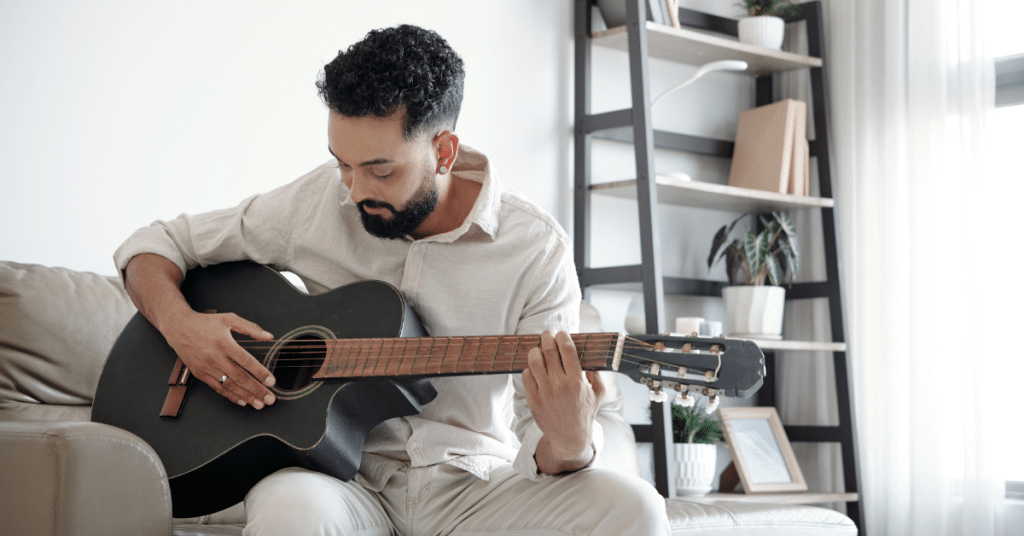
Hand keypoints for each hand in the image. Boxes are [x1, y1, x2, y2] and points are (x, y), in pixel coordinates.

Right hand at [163, 310, 276, 409]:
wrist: (178, 327)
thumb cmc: (205, 322)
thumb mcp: (229, 318)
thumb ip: (251, 328)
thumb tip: (269, 337)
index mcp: (224, 343)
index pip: (246, 361)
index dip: (260, 373)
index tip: (271, 382)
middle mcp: (215, 357)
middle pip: (240, 377)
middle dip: (257, 390)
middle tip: (270, 399)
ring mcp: (207, 367)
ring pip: (229, 386)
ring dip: (246, 396)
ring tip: (259, 404)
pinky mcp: (200, 374)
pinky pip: (218, 388)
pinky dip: (231, 396)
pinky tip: (242, 401)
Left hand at [522, 329, 605, 473]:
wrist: (569, 437)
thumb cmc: (584, 412)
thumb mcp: (598, 393)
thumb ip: (596, 373)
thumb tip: (588, 355)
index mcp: (577, 381)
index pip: (567, 350)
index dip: (563, 337)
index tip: (561, 333)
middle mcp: (560, 385)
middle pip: (548, 351)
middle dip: (547, 337)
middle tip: (547, 333)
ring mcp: (545, 393)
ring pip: (534, 361)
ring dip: (535, 350)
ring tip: (539, 349)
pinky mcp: (533, 400)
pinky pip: (526, 376)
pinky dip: (529, 368)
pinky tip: (535, 369)